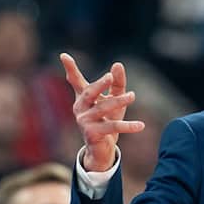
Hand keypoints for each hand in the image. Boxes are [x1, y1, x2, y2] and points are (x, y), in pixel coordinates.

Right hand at [60, 53, 144, 171]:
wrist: (102, 149)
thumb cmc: (107, 120)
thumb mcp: (114, 100)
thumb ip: (117, 84)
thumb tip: (117, 65)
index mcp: (83, 98)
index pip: (76, 81)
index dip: (70, 68)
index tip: (63, 55)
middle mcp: (80, 108)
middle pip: (89, 92)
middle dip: (99, 84)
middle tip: (110, 76)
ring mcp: (84, 121)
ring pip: (103, 108)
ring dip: (119, 101)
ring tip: (133, 96)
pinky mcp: (92, 133)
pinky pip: (112, 127)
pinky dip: (128, 126)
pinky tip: (140, 125)